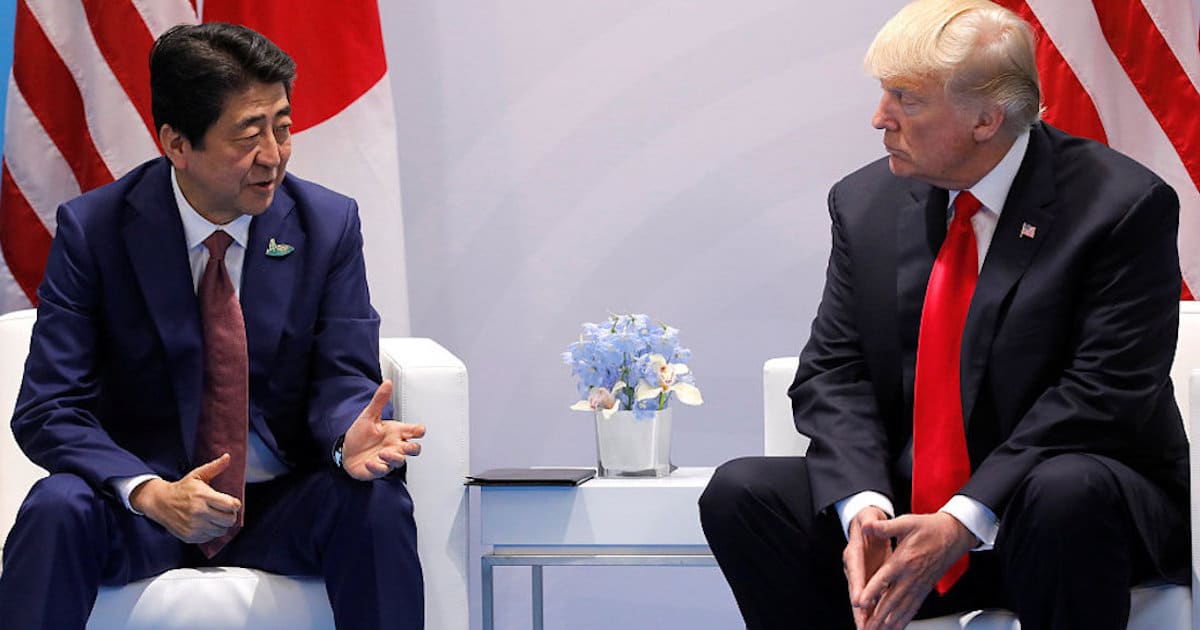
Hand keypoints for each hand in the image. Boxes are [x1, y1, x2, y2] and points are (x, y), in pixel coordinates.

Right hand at [130, 454, 241, 543]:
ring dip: (221, 524)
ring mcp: (194, 526)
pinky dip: (211, 531)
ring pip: (221, 530)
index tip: (232, 503)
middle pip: (229, 520)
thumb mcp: (197, 475)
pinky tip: (206, 523)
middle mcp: (199, 512)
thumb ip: (214, 467)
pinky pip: (211, 537)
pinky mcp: (190, 536)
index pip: (231, 505)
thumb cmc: (182, 488)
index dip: (235, 504)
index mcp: (203, 496)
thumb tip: (227, 457)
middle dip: (230, 515)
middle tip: (225, 510)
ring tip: (215, 516)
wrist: (160, 502)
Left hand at [341, 380, 425, 480]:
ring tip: (383, 453)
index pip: (414, 431)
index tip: (418, 430)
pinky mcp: (377, 469)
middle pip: (414, 449)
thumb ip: (379, 400)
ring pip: (400, 461)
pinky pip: (382, 470)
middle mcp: (394, 446)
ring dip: (393, 457)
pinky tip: (370, 462)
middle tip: (406, 445)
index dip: (419, 430)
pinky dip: (377, 467)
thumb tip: (387, 383)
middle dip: (413, 448)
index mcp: (396, 432)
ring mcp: (387, 459)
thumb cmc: (360, 435)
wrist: (345, 452)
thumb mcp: (369, 415)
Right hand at [844, 506, 891, 628]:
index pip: (855, 569)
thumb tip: (866, 523)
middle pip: (854, 590)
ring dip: (864, 616)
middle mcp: (853, 566)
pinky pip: (868, 597)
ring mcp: (858, 575)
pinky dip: (871, 611)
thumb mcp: (870, 516)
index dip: (857, 586)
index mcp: (854, 551)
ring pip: (860, 598)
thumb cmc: (869, 520)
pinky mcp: (865, 580)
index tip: (859, 601)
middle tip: (862, 625)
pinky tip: (876, 624)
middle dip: (858, 610)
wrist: (866, 523)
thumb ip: (870, 521)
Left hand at [855, 512, 978, 629]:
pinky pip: (912, 609)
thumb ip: (885, 527)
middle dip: (876, 617)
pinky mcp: (924, 590)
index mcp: (903, 561)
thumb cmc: (930, 528)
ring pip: (901, 609)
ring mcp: (918, 586)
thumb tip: (867, 526)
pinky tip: (895, 629)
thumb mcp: (906, 522)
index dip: (871, 592)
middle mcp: (911, 577)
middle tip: (865, 628)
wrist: (953, 535)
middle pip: (890, 601)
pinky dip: (903, 621)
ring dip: (887, 623)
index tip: (861, 603)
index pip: (884, 580)